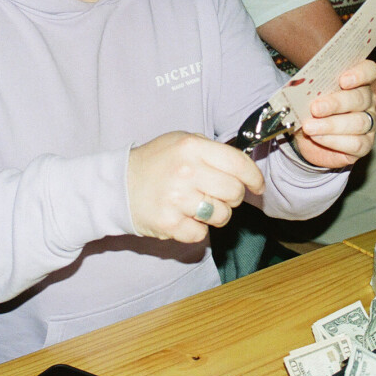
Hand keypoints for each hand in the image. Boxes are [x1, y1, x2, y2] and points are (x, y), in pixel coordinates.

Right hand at [127, 131, 264, 242]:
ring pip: (222, 216)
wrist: (118, 185)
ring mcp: (177, 199)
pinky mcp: (169, 223)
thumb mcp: (181, 141)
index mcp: (192, 147)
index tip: (256, 186)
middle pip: (234, 192)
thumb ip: (212, 150)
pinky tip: (184, 217)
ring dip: (215, 214)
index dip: (254, 178)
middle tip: (218, 194)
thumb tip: (244, 168)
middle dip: (232, 197)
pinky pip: (202, 234)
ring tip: (199, 205)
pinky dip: (197, 229)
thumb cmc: (156, 162)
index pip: (238, 164)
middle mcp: (186, 171)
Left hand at [294, 60, 375, 168]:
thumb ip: (309, 89)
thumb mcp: (307, 97)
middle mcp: (367, 101)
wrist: (306, 138)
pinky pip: (356, 143)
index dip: (360, 73)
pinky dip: (333, 140)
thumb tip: (299, 87)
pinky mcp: (365, 145)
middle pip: (361, 98)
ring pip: (358, 122)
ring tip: (309, 127)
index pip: (370, 71)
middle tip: (315, 108)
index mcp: (357, 82)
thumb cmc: (310, 110)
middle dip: (336, 103)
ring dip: (331, 125)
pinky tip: (317, 137)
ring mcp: (369, 123)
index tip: (343, 80)